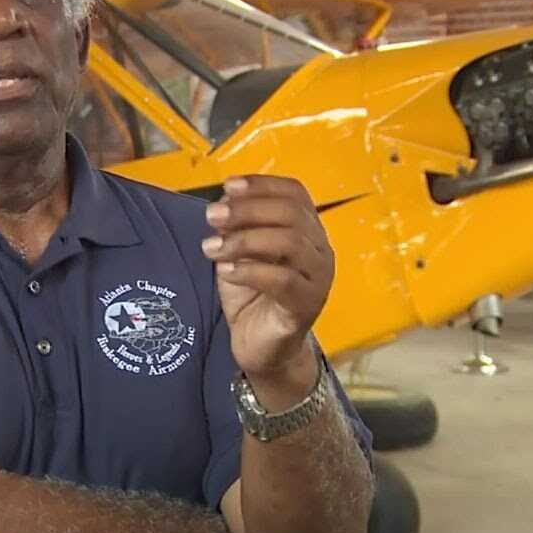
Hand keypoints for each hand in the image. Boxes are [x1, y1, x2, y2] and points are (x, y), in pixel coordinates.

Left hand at [202, 175, 334, 406]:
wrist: (260, 347)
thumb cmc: (252, 296)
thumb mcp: (240, 253)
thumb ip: (237, 227)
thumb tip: (224, 202)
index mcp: (308, 231)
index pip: (295, 193)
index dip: (262, 185)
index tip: (228, 186)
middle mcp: (320, 250)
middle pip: (292, 213)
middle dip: (247, 210)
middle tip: (213, 216)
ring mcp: (318, 279)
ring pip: (290, 242)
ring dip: (244, 240)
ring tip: (212, 248)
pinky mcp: (307, 306)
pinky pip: (283, 280)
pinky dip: (249, 270)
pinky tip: (225, 271)